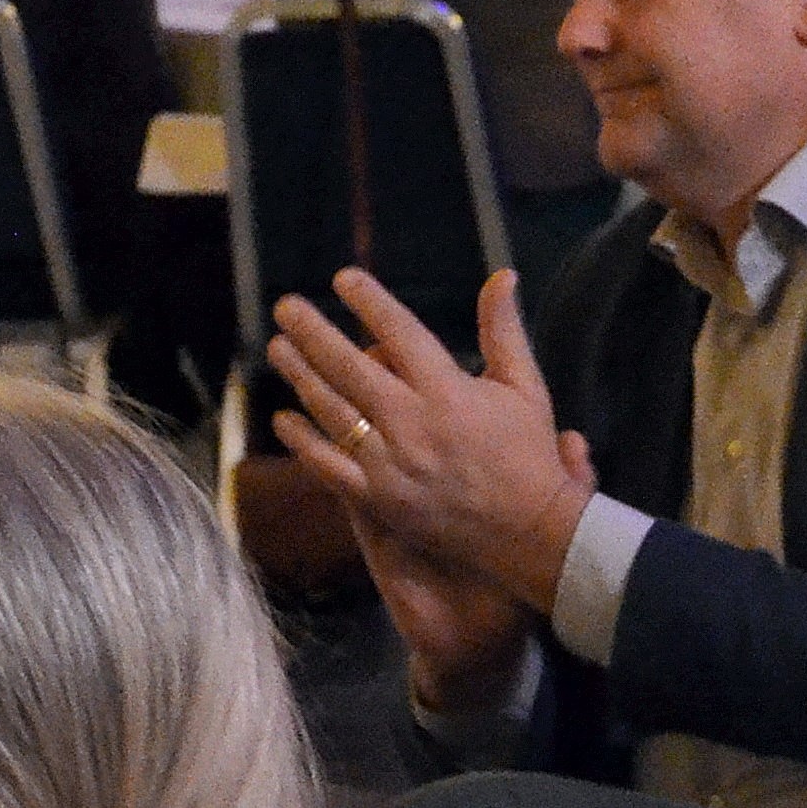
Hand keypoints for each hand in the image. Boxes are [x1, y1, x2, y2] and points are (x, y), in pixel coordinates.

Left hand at [267, 269, 587, 604]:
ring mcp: (391, 464)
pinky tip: (283, 418)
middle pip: (350, 367)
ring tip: (278, 347)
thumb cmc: (528, 454)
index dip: (370, 302)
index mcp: (449, 392)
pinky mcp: (378, 500)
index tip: (343, 278)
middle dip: (314, 333)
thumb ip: (503, 330)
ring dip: (301, 376)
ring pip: (333, 411)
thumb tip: (502, 275)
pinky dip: (303, 441)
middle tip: (286, 307)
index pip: (399, 334)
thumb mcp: (525, 386)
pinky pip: (328, 466)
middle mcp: (413, 424)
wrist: (528, 533)